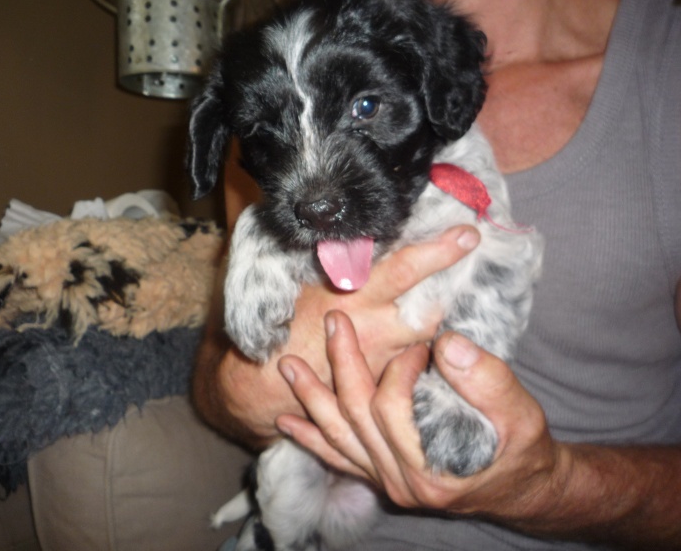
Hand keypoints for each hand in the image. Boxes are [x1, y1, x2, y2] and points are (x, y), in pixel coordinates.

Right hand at [197, 226, 480, 445]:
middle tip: (469, 257)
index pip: (404, 269)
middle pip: (428, 308)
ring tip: (448, 297)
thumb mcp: (280, 277)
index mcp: (351, 296)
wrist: (262, 384)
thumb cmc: (273, 322)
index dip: (438, 252)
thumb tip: (326, 217)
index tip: (467, 234)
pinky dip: (421, 348)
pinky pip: (411, 362)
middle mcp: (373, 327)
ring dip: (435, 316)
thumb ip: (307, 250)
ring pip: (424, 336)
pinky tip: (427, 339)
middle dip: (450, 287)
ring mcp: (380, 357)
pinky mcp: (380, 381)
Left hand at [275, 310, 564, 518]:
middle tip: (334, 323)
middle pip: (357, 416)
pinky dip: (312, 439)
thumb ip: (487, 380)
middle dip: (344, 364)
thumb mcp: (521, 414)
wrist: (522, 486)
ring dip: (312, 398)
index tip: (420, 344)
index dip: (400, 368)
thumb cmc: (522, 449)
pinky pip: (338, 459)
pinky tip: (287, 423)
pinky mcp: (380, 477)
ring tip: (288, 366)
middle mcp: (402, 481)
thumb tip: (448, 343)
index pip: (393, 408)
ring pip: (338, 436)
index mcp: (433, 467)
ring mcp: (387, 482)